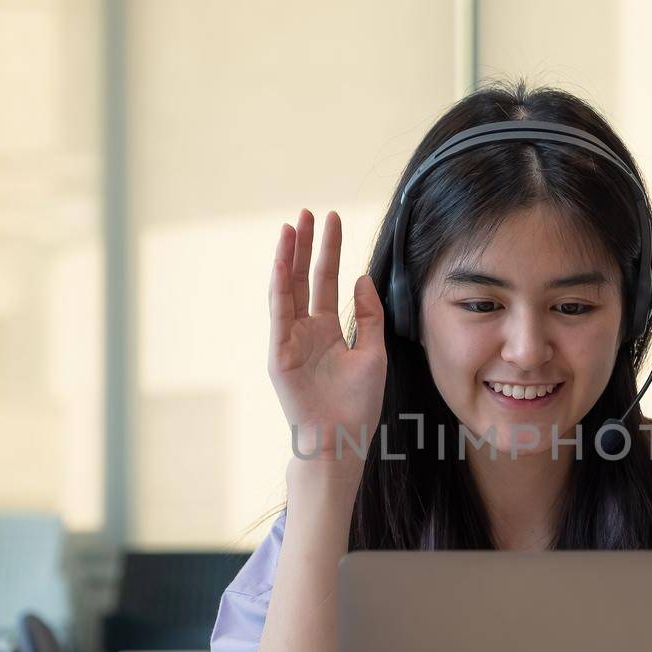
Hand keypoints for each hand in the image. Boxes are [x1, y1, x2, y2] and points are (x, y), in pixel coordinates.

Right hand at [268, 210, 387, 462]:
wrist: (342, 438)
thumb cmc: (358, 404)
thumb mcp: (373, 352)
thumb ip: (369, 316)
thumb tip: (362, 279)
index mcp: (328, 331)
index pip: (327, 281)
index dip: (329, 251)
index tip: (333, 221)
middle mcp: (306, 331)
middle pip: (303, 278)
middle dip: (306, 245)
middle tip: (308, 212)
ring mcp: (290, 340)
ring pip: (287, 290)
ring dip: (287, 257)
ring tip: (291, 226)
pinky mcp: (279, 354)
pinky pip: (278, 314)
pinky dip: (277, 286)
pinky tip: (280, 261)